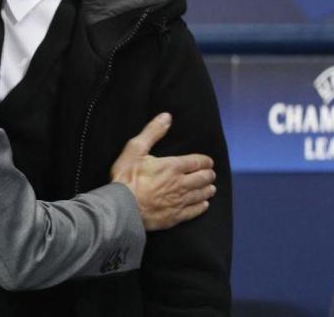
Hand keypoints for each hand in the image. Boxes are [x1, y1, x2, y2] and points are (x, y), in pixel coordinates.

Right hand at [110, 113, 215, 230]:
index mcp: (172, 166)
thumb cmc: (126, 177)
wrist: (122, 207)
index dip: (205, 161)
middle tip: (211, 174)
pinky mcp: (175, 216)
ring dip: (207, 190)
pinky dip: (201, 207)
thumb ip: (152, 132)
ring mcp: (179, 201)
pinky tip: (204, 205)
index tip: (209, 162)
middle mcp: (181, 184)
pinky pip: (194, 211)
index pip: (196, 162)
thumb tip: (167, 117)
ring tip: (211, 188)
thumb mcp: (135, 149)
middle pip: (202, 179)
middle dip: (208, 175)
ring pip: (200, 195)